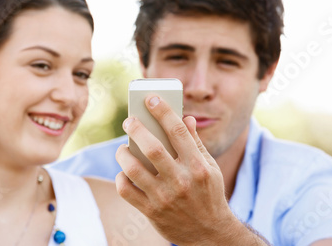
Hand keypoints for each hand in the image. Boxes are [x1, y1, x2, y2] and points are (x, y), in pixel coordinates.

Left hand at [115, 95, 266, 245]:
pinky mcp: (151, 211)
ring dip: (123, 153)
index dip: (162, 111)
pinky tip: (125, 171)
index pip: (177, 130)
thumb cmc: (208, 194)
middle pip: (152, 148)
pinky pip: (126, 190)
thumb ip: (195, 143)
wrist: (210, 234)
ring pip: (133, 168)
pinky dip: (121, 178)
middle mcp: (181, 180)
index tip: (151, 99)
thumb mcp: (210, 167)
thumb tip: (185, 118)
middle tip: (129, 121)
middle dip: (136, 128)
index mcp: (197, 166)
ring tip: (123, 148)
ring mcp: (165, 197)